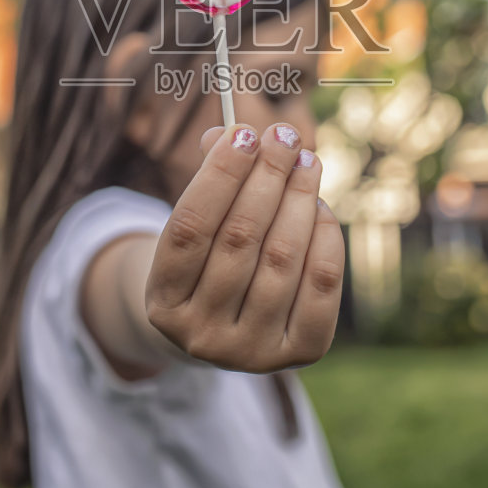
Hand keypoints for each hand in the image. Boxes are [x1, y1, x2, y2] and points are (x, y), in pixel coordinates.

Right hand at [144, 123, 345, 372]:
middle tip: (285, 136)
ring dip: (300, 198)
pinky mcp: (299, 353)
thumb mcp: (196, 228)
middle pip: (239, 239)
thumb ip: (211, 181)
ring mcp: (250, 351)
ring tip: (307, 163)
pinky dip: (324, 237)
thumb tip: (232, 133)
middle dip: (267, 177)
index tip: (243, 133)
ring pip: (282, 257)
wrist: (227, 333)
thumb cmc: (209, 264)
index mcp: (162, 303)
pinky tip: (319, 207)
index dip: (217, 176)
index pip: (188, 227)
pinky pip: (320, 284)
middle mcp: (201, 335)